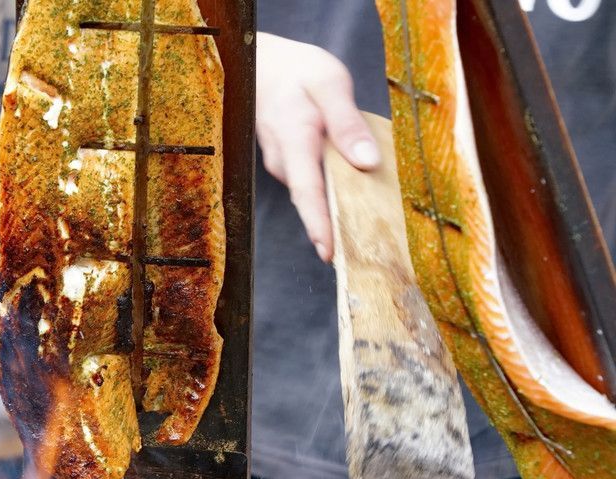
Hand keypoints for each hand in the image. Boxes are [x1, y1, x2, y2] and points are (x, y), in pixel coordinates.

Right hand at [255, 33, 380, 262]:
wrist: (264, 66)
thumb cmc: (299, 72)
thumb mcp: (330, 83)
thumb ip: (348, 123)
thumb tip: (367, 163)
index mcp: (295, 139)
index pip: (306, 190)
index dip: (319, 224)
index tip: (330, 253)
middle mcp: (283, 160)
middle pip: (309, 203)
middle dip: (331, 231)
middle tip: (358, 259)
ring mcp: (281, 164)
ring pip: (310, 196)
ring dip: (332, 214)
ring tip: (362, 236)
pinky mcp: (287, 164)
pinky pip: (309, 186)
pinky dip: (328, 196)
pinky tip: (351, 199)